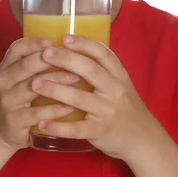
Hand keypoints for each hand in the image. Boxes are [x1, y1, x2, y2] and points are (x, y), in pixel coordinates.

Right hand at [0, 37, 80, 150]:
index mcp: (7, 67)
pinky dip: (53, 110)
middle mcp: (4, 81)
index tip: (52, 41)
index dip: (33, 43)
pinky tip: (69, 107)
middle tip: (73, 57)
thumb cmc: (20, 99)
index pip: (16, 49)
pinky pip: (35, 113)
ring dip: (55, 81)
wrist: (1, 131)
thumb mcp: (22, 78)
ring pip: (31, 87)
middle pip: (25, 66)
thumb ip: (38, 64)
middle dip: (49, 60)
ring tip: (76, 78)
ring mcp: (8, 101)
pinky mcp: (14, 120)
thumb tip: (70, 48)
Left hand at [30, 35, 156, 159]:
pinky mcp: (100, 131)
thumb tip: (74, 50)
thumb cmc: (125, 107)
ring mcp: (107, 111)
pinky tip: (41, 122)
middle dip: (66, 60)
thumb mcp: (120, 84)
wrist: (143, 139)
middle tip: (44, 54)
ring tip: (34, 83)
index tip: (65, 37)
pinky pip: (76, 129)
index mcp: (119, 76)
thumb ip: (102, 70)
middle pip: (90, 70)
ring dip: (55, 90)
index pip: (103, 54)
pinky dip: (58, 126)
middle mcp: (114, 90)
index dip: (84, 44)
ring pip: (79, 98)